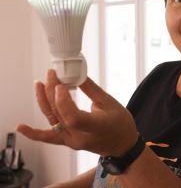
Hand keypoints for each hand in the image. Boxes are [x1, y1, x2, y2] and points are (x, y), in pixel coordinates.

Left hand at [17, 70, 137, 156]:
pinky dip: (34, 132)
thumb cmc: (121, 124)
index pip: (72, 118)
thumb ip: (91, 89)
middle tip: (52, 73)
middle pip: (59, 115)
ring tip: (39, 84)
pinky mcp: (68, 141)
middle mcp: (80, 137)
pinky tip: (21, 127)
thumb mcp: (110, 103)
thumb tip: (76, 74)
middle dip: (52, 91)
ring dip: (43, 101)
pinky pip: (49, 136)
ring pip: (52, 120)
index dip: (63, 101)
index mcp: (96, 127)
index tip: (61, 84)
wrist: (122, 144)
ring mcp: (72, 141)